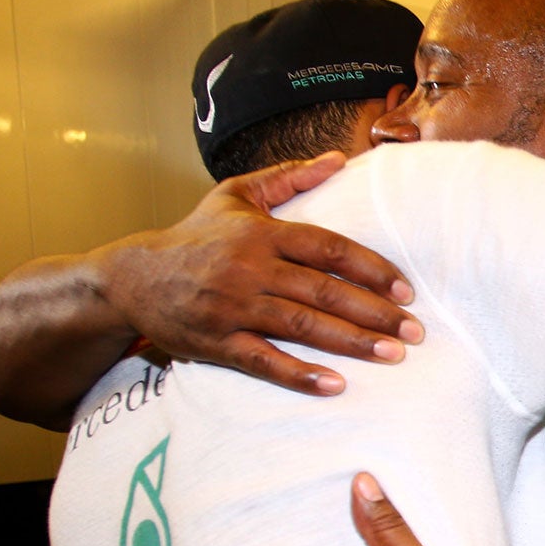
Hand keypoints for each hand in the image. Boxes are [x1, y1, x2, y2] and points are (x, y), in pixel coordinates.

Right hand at [99, 153, 419, 394]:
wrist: (129, 276)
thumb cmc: (194, 236)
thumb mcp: (236, 196)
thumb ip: (289, 177)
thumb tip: (340, 160)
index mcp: (261, 233)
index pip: (329, 249)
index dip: (372, 270)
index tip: (407, 291)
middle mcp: (249, 267)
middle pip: (324, 291)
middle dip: (375, 314)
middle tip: (415, 333)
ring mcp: (232, 306)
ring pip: (301, 325)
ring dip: (351, 343)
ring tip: (393, 355)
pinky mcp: (216, 341)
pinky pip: (262, 361)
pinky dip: (299, 374)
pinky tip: (335, 385)